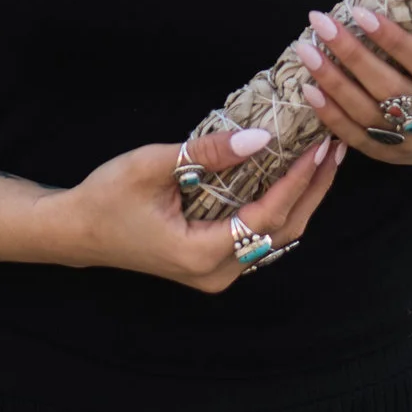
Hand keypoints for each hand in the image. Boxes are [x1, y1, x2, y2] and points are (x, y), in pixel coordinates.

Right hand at [57, 124, 344, 292]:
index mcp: (201, 254)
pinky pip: (259, 237)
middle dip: (312, 189)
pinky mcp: (213, 263)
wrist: (77, 231)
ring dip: (301, 198)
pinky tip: (293, 178)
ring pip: (275, 236)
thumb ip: (207, 153)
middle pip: (283, 231)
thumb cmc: (107, 197)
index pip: (266, 216)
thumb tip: (260, 138)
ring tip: (323, 159)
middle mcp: (216, 273)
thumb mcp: (152, 165)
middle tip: (334, 148)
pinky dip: (280, 207)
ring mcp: (216, 273)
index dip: (296, 181)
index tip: (318, 147)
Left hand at [296, 8, 411, 171]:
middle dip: (352, 54)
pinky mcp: (393, 155)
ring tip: (307, 51)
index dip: (393, 40)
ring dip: (333, 83)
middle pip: (390, 88)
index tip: (359, 12)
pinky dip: (331, 116)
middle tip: (321, 23)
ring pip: (368, 114)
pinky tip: (309, 90)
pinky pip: (357, 138)